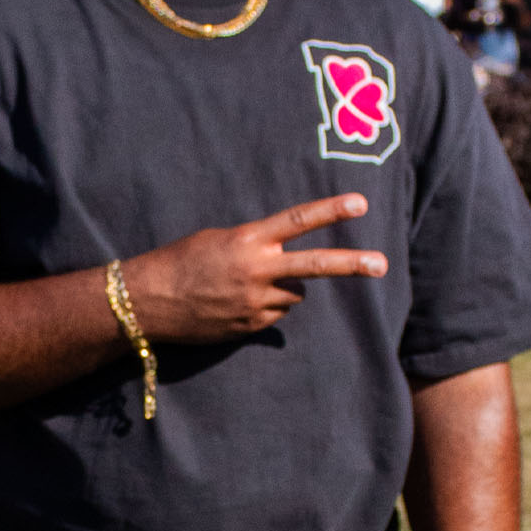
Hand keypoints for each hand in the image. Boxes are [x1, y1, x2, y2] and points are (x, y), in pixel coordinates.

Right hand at [119, 194, 387, 344]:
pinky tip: (233, 304)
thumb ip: (257, 247)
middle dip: (352, 264)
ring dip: (282, 290)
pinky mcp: (250, 326)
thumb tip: (287, 272)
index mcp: (248, 240)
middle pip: (315, 265)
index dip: (330, 211)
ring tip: (244, 286)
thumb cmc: (180, 262)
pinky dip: (263, 310)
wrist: (147, 301)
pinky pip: (272, 317)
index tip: (360, 204)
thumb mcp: (218, 240)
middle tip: (382, 264)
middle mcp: (257, 270)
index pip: (297, 221)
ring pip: (293, 296)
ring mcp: (255, 302)